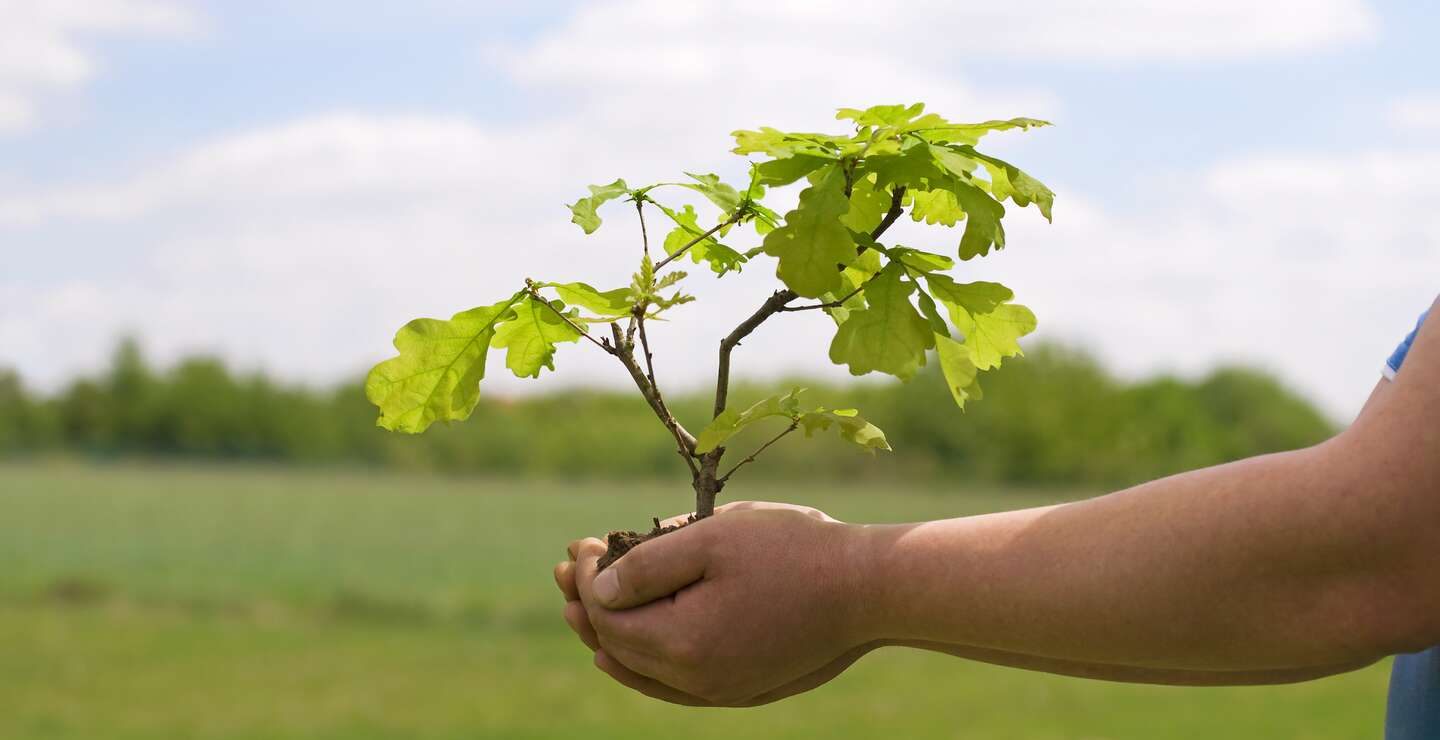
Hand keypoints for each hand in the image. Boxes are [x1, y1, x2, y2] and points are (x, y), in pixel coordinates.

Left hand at [553, 501, 875, 705]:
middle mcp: (697, 682)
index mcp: (684, 644)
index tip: (579, 543)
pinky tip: (621, 656)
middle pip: (618, 648)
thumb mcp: (712, 538)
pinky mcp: (743, 689)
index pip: (608, 617)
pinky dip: (641, 668)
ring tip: (578, 611)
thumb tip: (597, 589)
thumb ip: (648, 565)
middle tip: (564, 568)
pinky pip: (672, 687)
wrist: (869, 589)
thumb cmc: (793, 551)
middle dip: (586, 605)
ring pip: (642, 673)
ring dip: (607, 638)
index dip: (585, 579)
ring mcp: (722, 692)